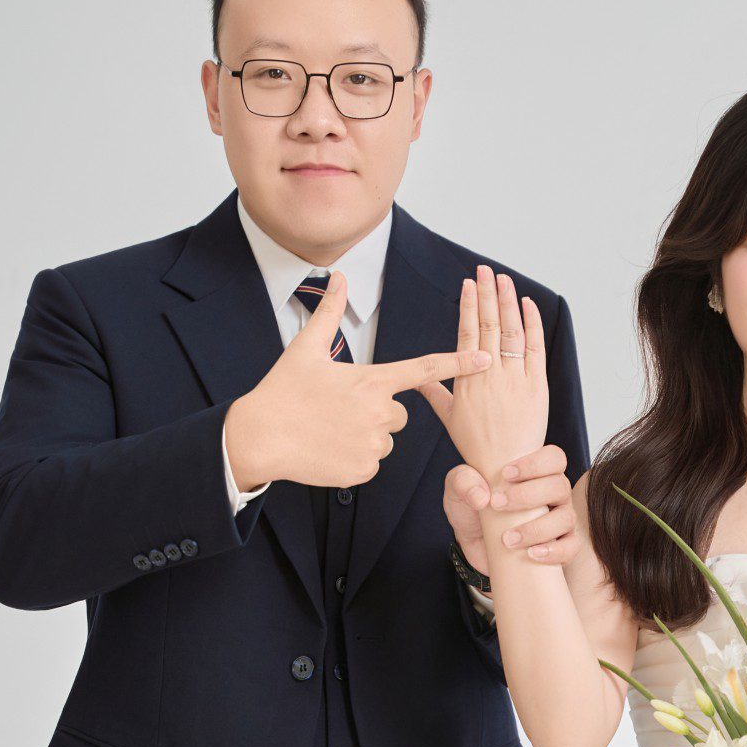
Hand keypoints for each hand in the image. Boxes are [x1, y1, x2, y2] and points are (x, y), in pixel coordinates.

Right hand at [225, 271, 491, 489]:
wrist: (259, 437)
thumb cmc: (282, 391)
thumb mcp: (305, 348)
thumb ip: (330, 313)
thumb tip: (339, 277)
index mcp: (372, 380)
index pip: (425, 369)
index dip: (459, 363)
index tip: (487, 359)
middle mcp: (380, 412)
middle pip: (399, 414)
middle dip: (377, 412)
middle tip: (340, 411)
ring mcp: (373, 443)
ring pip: (385, 440)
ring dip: (366, 437)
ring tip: (331, 431)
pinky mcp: (364, 470)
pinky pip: (372, 463)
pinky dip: (354, 459)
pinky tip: (328, 450)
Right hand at [416, 265, 547, 488]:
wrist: (506, 467)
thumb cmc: (477, 446)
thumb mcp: (450, 418)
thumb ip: (436, 394)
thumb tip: (420, 381)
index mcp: (467, 380)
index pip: (467, 333)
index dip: (469, 306)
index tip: (468, 285)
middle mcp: (490, 375)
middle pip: (489, 325)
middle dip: (486, 294)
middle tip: (484, 270)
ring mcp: (515, 379)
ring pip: (511, 331)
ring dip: (507, 302)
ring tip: (503, 279)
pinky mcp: (536, 385)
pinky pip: (535, 348)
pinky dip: (532, 324)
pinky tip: (528, 305)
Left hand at [443, 445, 577, 574]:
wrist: (472, 544)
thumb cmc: (471, 508)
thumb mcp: (457, 490)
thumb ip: (463, 482)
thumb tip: (481, 496)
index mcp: (535, 473)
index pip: (554, 458)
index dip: (535, 464)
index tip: (506, 474)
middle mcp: (553, 494)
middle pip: (560, 485)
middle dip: (528, 495)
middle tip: (497, 505)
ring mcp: (559, 520)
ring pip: (566, 517)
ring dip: (537, 528)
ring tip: (507, 538)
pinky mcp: (558, 546)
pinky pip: (571, 547)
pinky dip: (555, 551)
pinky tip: (532, 554)